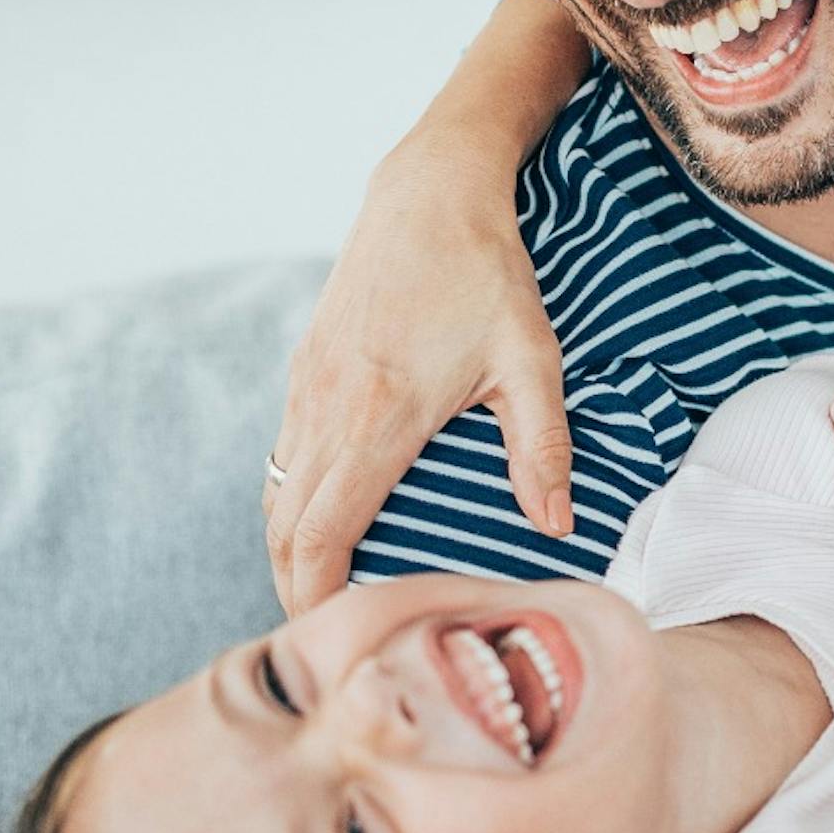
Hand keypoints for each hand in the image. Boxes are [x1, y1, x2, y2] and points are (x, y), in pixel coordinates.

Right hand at [269, 140, 567, 609]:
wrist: (429, 192)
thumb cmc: (486, 275)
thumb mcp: (531, 359)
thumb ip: (543, 447)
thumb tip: (557, 526)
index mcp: (376, 417)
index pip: (321, 532)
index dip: (317, 596)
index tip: (335, 638)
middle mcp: (325, 408)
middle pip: (284, 528)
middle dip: (297, 591)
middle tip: (330, 640)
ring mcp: (306, 387)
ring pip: (276, 494)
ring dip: (290, 550)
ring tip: (324, 595)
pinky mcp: (305, 370)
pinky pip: (284, 456)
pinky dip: (292, 504)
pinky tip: (326, 524)